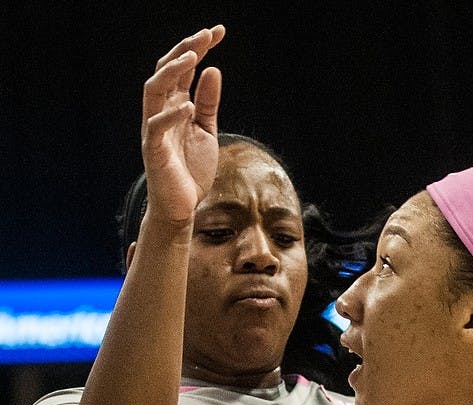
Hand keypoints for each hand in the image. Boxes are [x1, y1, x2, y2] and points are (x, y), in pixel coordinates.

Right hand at [141, 26, 225, 226]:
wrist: (182, 206)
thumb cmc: (191, 170)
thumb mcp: (206, 131)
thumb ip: (208, 103)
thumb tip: (213, 70)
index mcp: (174, 105)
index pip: (183, 68)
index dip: (199, 47)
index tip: (219, 31)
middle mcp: (161, 111)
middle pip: (167, 70)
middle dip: (186, 49)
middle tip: (208, 34)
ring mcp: (155, 128)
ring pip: (154, 90)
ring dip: (172, 71)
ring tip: (194, 57)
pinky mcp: (154, 149)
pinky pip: (157, 126)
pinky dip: (172, 115)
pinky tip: (188, 106)